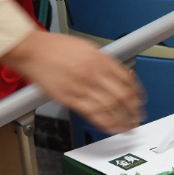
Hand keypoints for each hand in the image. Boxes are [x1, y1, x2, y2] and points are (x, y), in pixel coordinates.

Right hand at [0, 29, 143, 133]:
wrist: (33, 51)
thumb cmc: (55, 47)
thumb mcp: (86, 47)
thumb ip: (102, 61)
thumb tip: (116, 73)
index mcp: (100, 59)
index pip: (127, 79)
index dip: (137, 92)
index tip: (140, 99)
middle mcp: (94, 73)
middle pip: (122, 95)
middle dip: (133, 109)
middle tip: (138, 116)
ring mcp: (82, 87)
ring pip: (110, 108)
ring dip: (123, 120)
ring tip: (129, 127)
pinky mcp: (70, 99)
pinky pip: (93, 114)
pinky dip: (106, 123)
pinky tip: (112, 128)